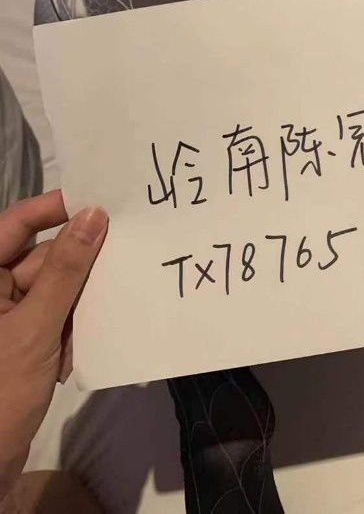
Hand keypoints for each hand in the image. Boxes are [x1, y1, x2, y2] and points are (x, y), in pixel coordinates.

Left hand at [0, 190, 107, 499]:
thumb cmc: (0, 392)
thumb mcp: (36, 328)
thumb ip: (66, 270)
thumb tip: (95, 215)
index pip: (17, 223)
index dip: (55, 208)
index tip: (101, 201)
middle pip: (41, 256)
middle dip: (76, 270)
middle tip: (120, 264)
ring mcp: (4, 318)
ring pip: (53, 288)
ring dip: (74, 307)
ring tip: (82, 331)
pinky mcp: (17, 343)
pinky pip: (52, 317)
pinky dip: (68, 330)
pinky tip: (70, 357)